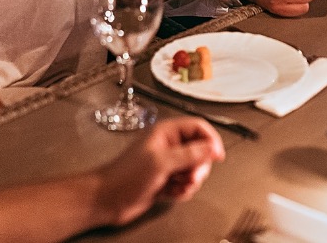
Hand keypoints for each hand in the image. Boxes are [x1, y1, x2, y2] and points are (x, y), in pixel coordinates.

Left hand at [99, 117, 223, 225]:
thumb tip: (211, 147)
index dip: (210, 140)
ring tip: (178, 186)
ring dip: (190, 182)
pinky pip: (185, 185)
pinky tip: (171, 194)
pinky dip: (182, 191)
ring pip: (193, 170)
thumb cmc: (126, 175)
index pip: (198, 127)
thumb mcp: (161, 162)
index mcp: (167, 132)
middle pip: (199, 151)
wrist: (108, 199)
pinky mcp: (165, 181)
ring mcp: (167, 164)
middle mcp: (168, 146)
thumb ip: (189, 154)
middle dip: (199, 167)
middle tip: (191, 176)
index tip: (217, 155)